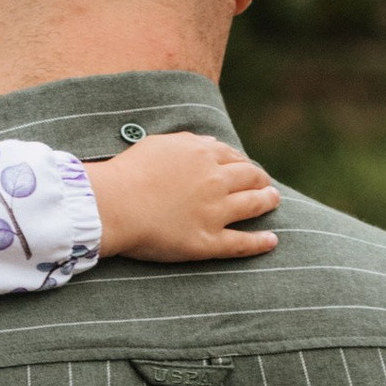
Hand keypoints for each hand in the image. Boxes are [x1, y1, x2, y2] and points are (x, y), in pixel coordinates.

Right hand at [97, 133, 279, 263]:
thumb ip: (187, 142)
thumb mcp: (158, 144)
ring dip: (268, 200)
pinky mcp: (208, 241)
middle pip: (250, 176)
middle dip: (260, 179)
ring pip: (253, 205)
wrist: (111, 204)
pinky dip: (261, 242)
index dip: (241, 162)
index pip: (232, 156)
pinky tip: (272, 240)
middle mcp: (214, 181)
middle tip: (265, 184)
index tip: (244, 167)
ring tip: (274, 200)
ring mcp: (215, 211)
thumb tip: (209, 143)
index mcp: (202, 155)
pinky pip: (242, 242)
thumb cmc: (126, 173)